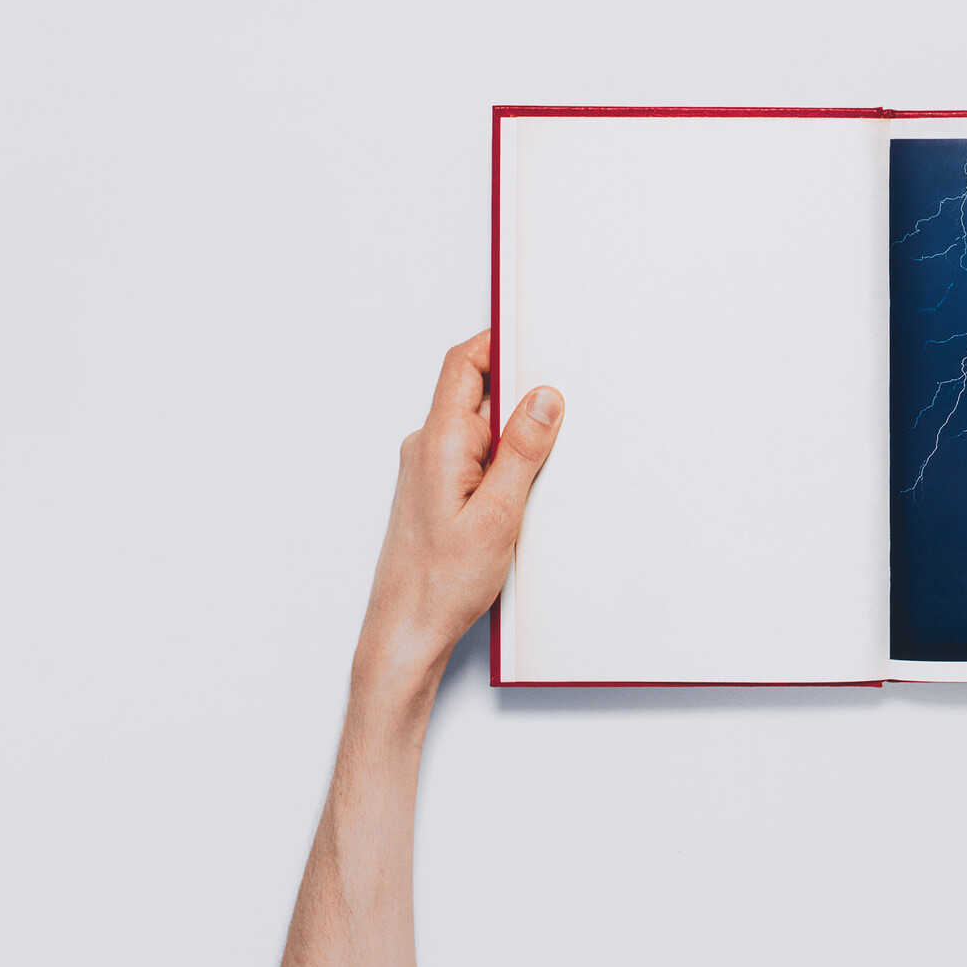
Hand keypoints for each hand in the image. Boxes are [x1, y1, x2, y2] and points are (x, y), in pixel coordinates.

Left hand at [353, 330, 563, 701]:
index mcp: (439, 442)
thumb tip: (544, 398)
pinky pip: (475, 454)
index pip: (464, 364)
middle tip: (561, 399)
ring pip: (478, 425)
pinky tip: (527, 485)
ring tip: (549, 454)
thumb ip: (523, 451)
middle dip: (520, 387)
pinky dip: (504, 457)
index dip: (499, 341)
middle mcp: (429, 447)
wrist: (405, 631)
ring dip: (514, 429)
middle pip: (475, 389)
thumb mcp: (499, 515)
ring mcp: (430, 469)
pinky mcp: (438, 491)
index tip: (538, 334)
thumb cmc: (442, 583)